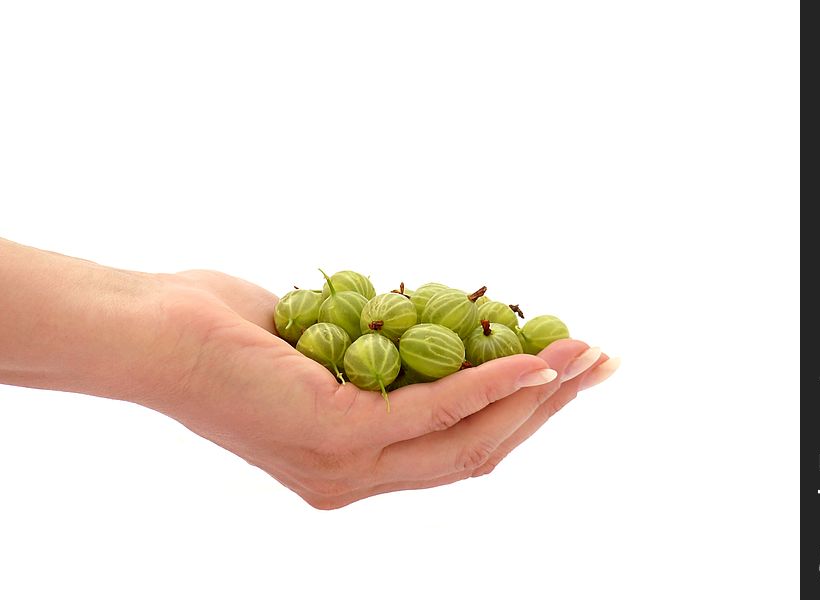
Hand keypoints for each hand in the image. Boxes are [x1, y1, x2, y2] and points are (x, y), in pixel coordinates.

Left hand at [155, 270, 618, 508]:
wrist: (150, 334)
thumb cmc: (231, 333)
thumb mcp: (329, 347)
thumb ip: (385, 361)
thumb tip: (443, 328)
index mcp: (356, 465)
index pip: (462, 449)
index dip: (526, 414)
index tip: (569, 370)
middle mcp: (356, 480)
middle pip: (481, 452)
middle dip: (550, 407)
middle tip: (602, 363)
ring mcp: (347, 466)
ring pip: (470, 438)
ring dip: (537, 393)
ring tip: (588, 354)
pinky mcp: (335, 435)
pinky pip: (437, 409)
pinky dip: (493, 381)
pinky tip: (535, 356)